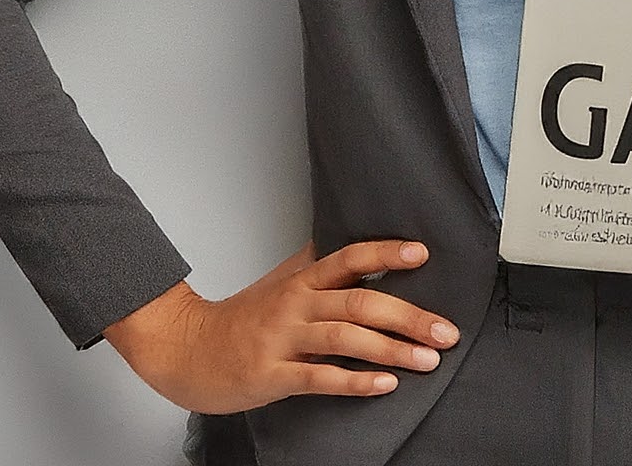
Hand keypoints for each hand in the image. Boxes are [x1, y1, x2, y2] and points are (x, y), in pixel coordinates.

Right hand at [103, 239, 460, 411]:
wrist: (186, 349)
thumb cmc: (240, 317)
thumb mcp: (280, 283)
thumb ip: (317, 266)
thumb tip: (355, 248)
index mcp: (301, 280)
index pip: (350, 257)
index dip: (386, 252)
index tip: (423, 253)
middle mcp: (296, 303)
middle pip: (360, 300)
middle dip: (409, 315)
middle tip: (446, 331)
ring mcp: (283, 339)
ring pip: (346, 338)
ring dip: (392, 349)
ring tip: (427, 360)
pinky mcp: (271, 376)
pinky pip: (320, 378)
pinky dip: (356, 381)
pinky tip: (385, 384)